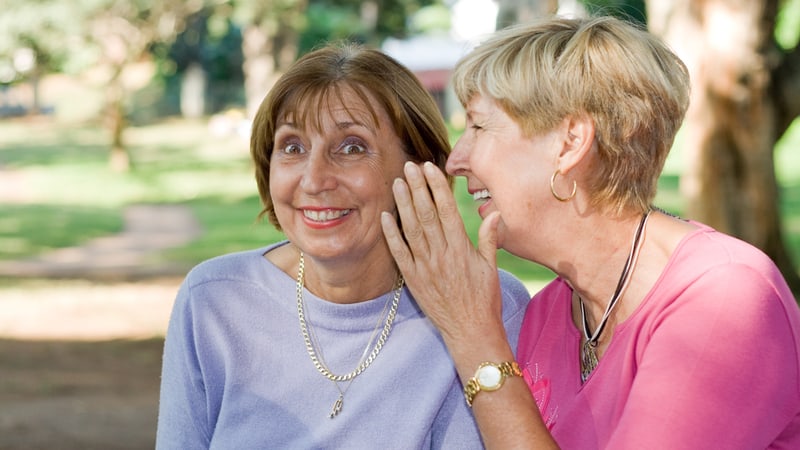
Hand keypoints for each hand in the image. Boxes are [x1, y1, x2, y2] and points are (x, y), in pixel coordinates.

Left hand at [381, 161, 504, 345]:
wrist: (471, 332)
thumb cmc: (484, 300)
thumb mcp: (491, 268)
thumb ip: (489, 239)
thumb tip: (493, 213)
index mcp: (462, 249)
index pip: (447, 210)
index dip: (438, 186)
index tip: (430, 168)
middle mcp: (442, 255)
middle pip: (427, 214)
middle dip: (418, 188)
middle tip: (409, 166)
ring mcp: (425, 267)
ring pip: (412, 229)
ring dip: (403, 205)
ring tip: (397, 183)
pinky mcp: (413, 280)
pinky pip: (400, 253)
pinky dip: (391, 235)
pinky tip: (385, 217)